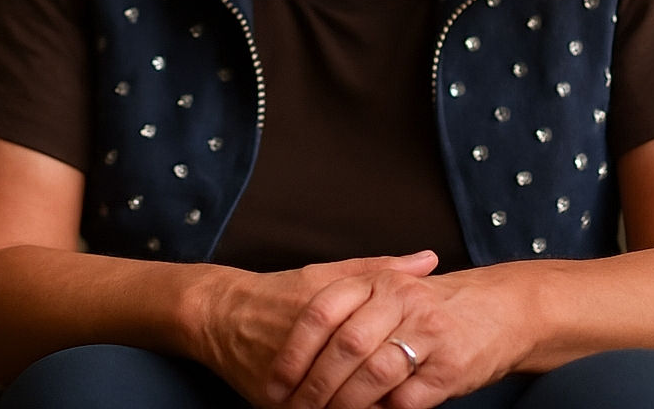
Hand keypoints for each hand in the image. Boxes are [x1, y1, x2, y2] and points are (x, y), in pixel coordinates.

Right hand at [197, 251, 439, 408]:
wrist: (223, 314)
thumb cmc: (282, 292)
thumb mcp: (329, 274)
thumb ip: (380, 270)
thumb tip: (429, 260)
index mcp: (329, 313)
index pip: (377, 346)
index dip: (404, 359)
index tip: (425, 360)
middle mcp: (311, 349)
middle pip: (362, 382)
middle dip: (386, 389)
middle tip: (407, 388)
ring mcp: (293, 381)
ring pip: (340, 405)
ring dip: (362, 405)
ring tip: (383, 402)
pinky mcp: (277, 404)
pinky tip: (349, 408)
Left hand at [266, 264, 531, 408]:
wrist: (503, 308)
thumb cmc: (434, 305)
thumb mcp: (392, 289)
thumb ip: (351, 300)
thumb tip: (297, 332)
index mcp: (380, 281)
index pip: (323, 312)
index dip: (295, 350)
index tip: (276, 381)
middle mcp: (401, 300)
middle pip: (345, 347)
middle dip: (315, 388)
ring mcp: (427, 333)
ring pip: (372, 376)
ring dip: (344, 407)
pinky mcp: (449, 367)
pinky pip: (404, 400)